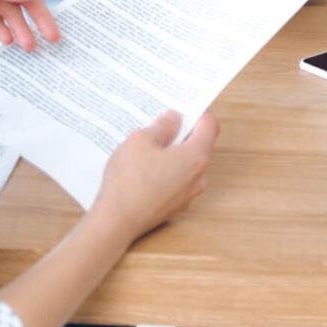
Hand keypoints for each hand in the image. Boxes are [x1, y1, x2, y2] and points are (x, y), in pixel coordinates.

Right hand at [92, 110, 218, 245]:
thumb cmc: (129, 179)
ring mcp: (187, 195)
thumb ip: (162, 126)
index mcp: (195, 157)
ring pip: (185, 165)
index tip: (186, 104)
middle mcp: (198, 178)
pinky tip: (143, 167)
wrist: (116, 221)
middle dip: (182, 132)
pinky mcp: (173, 206)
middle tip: (162, 120)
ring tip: (148, 144)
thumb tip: (174, 118)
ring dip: (172, 152)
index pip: (210, 127)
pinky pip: (175, 181)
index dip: (200, 112)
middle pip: (198, 146)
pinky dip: (165, 170)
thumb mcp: (141, 140)